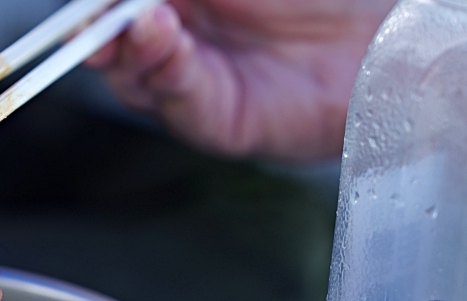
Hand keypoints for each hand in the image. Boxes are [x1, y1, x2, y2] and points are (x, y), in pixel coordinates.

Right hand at [87, 0, 394, 160]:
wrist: (376, 41)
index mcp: (173, 9)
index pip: (114, 11)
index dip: (96, 8)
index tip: (90, 2)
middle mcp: (173, 50)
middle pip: (110, 49)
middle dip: (95, 30)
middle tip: (95, 15)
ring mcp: (190, 88)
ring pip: (134, 79)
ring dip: (129, 48)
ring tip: (143, 18)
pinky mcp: (215, 122)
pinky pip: (178, 100)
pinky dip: (165, 69)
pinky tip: (164, 35)